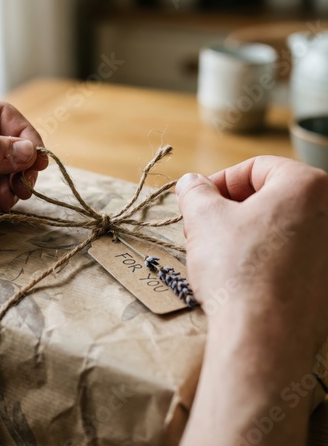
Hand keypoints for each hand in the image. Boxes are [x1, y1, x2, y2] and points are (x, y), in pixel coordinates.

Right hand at [176, 156, 327, 445]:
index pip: (257, 168)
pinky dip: (267, 256)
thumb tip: (192, 182)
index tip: (200, 202)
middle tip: (204, 228)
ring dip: (247, 232)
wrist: (264, 338)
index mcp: (308, 186)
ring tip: (219, 254)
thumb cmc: (237, 270)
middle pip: (272, 197)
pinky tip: (243, 276)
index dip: (220, 182)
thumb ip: (195, 190)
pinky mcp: (327, 282)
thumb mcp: (203, 218)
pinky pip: (294, 255)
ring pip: (282, 227)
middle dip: (232, 210)